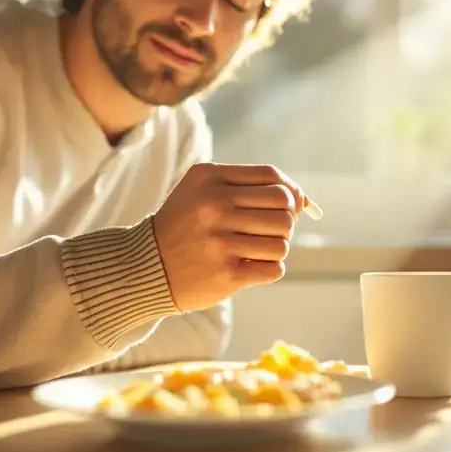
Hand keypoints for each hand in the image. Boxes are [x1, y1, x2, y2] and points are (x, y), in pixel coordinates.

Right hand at [152, 163, 309, 311]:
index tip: (291, 206)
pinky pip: (275, 268)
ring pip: (282, 242)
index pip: (273, 178)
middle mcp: (214, 205)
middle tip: (268, 231)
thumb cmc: (187, 225)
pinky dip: (269, 269)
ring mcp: (219, 241)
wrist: (146, 266)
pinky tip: (249, 267)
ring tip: (254, 250)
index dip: (291, 192)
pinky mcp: (226, 273)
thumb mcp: (205, 190)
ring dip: (275, 248)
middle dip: (285, 221)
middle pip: (284, 208)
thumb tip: (303, 200)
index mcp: (210, 178)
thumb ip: (251, 186)